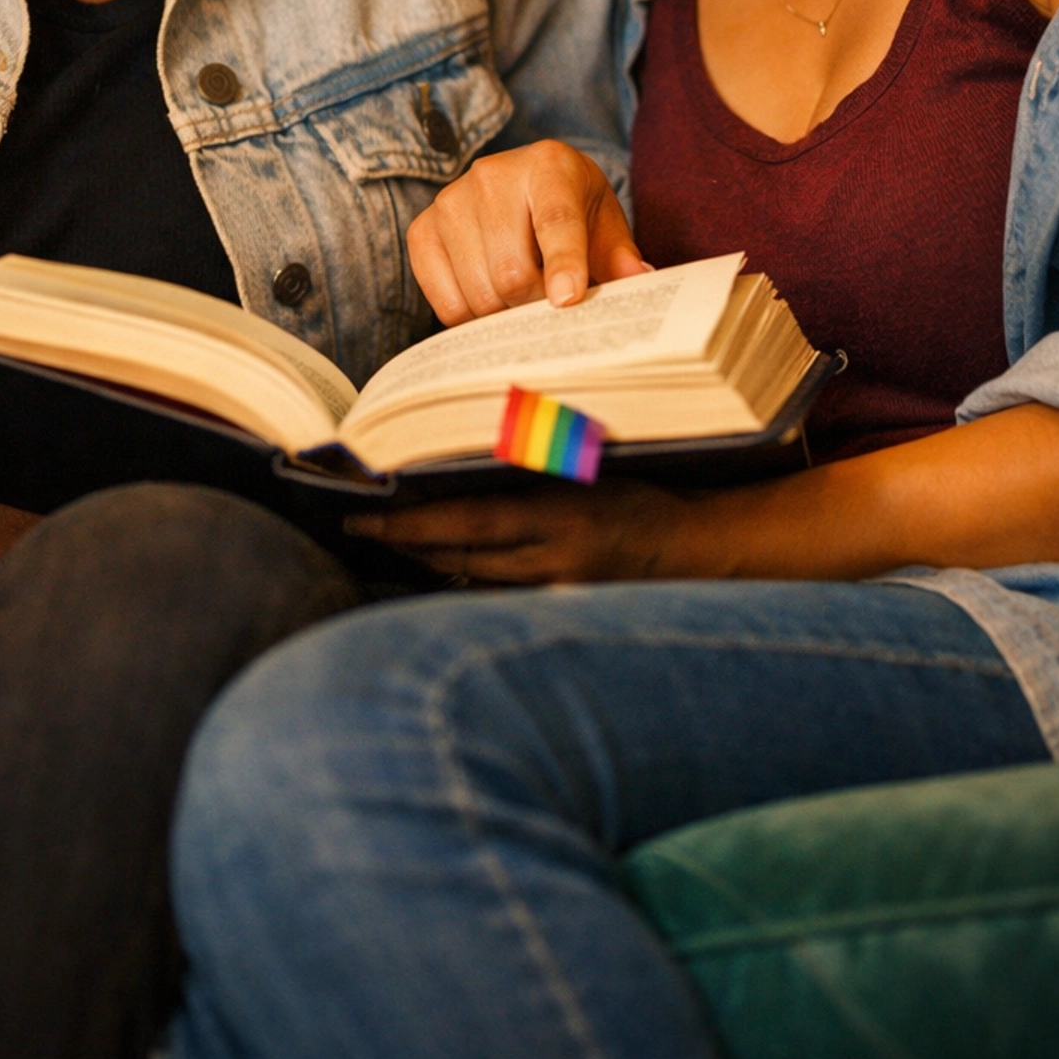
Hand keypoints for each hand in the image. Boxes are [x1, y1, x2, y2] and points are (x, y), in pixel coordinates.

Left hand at [347, 479, 687, 584]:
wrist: (697, 545)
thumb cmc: (642, 486)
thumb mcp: (588, 459)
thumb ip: (531, 459)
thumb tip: (457, 449)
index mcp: (557, 513)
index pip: (465, 523)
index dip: (409, 526)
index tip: (364, 518)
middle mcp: (553, 558)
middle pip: (460, 558)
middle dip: (406, 546)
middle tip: (361, 529)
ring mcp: (558, 591)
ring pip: (475, 581)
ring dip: (432, 562)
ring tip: (393, 543)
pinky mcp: (564, 609)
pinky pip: (501, 595)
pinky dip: (469, 579)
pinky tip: (444, 567)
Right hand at [407, 140, 648, 322]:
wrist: (521, 182)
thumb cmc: (570, 206)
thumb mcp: (603, 221)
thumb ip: (619, 253)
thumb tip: (639, 281)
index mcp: (549, 165)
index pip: (556, 221)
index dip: (563, 263)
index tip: (567, 300)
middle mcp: (492, 175)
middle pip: (512, 272)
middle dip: (536, 305)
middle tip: (551, 306)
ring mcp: (451, 201)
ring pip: (479, 293)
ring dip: (505, 313)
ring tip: (522, 295)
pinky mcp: (423, 229)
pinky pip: (447, 302)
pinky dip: (472, 317)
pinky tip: (491, 295)